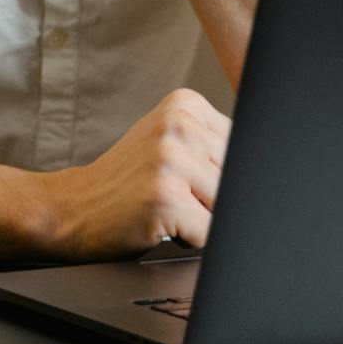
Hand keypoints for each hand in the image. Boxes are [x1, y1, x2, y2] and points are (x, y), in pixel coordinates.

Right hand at [41, 89, 230, 258]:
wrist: (71, 207)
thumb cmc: (126, 181)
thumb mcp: (166, 141)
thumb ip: (211, 143)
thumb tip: (271, 171)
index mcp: (186, 103)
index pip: (244, 146)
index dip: (227, 174)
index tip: (201, 182)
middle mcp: (179, 123)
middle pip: (239, 176)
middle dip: (217, 198)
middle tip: (178, 197)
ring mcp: (170, 159)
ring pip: (227, 206)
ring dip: (204, 220)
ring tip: (170, 209)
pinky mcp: (164, 197)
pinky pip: (210, 233)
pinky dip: (193, 239)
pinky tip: (163, 224)